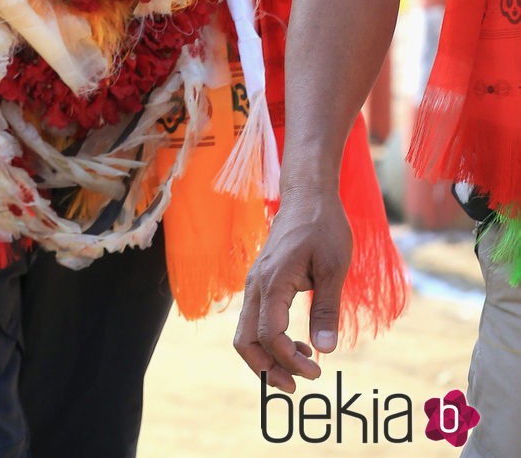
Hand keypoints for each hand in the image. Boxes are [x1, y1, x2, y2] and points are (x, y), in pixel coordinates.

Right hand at [233, 190, 351, 392]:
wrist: (307, 195)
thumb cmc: (323, 226)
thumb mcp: (334, 268)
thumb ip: (327, 310)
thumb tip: (324, 351)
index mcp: (273, 282)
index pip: (270, 335)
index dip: (290, 360)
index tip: (318, 371)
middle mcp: (256, 285)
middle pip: (245, 341)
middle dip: (267, 370)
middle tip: (298, 385)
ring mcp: (255, 283)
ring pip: (245, 333)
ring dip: (267, 358)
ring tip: (300, 368)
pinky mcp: (260, 282)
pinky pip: (254, 319)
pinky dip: (268, 340)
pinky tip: (297, 342)